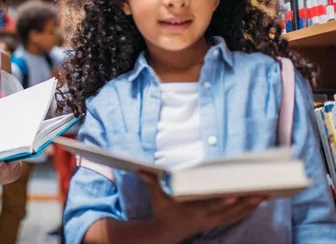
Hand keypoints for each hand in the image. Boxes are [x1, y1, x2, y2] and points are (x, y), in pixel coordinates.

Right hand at [139, 172, 265, 239]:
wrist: (164, 234)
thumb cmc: (161, 212)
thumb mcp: (155, 197)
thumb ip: (151, 181)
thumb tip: (140, 169)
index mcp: (192, 211)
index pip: (211, 206)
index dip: (224, 202)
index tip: (235, 195)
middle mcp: (205, 218)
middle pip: (229, 210)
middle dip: (246, 202)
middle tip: (261, 192)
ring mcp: (211, 222)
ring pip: (235, 215)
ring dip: (250, 206)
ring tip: (264, 196)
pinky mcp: (214, 223)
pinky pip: (233, 218)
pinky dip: (245, 211)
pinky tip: (255, 204)